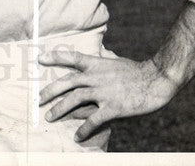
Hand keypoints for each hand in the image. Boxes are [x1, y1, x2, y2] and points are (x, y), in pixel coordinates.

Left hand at [38, 50, 179, 141]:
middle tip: (38, 100)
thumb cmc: (138, 72)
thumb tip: (93, 68)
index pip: (72, 58)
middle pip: (67, 82)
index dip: (55, 57)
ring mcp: (104, 92)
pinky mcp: (113, 107)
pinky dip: (84, 128)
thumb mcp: (115, 63)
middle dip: (50, 91)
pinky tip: (77, 136)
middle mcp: (97, 77)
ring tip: (50, 117)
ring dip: (60, 109)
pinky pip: (94, 119)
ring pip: (75, 99)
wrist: (157, 79)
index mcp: (97, 64)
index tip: (40, 58)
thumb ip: (101, 67)